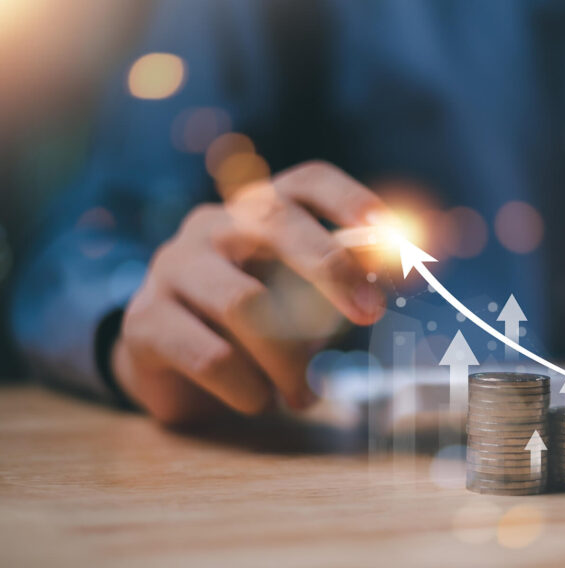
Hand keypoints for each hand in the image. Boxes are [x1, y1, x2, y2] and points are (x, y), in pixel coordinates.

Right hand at [113, 162, 389, 423]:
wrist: (172, 369)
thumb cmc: (256, 325)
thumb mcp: (305, 298)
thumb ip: (347, 278)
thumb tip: (402, 261)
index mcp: (260, 211)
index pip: (308, 182)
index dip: (351, 199)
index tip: (390, 231)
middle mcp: (214, 225)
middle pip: (274, 221)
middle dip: (331, 267)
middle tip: (370, 313)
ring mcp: (172, 267)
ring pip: (245, 302)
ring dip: (289, 359)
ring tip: (303, 394)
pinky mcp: (145, 320)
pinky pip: (211, 356)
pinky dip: (248, 388)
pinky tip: (257, 400)